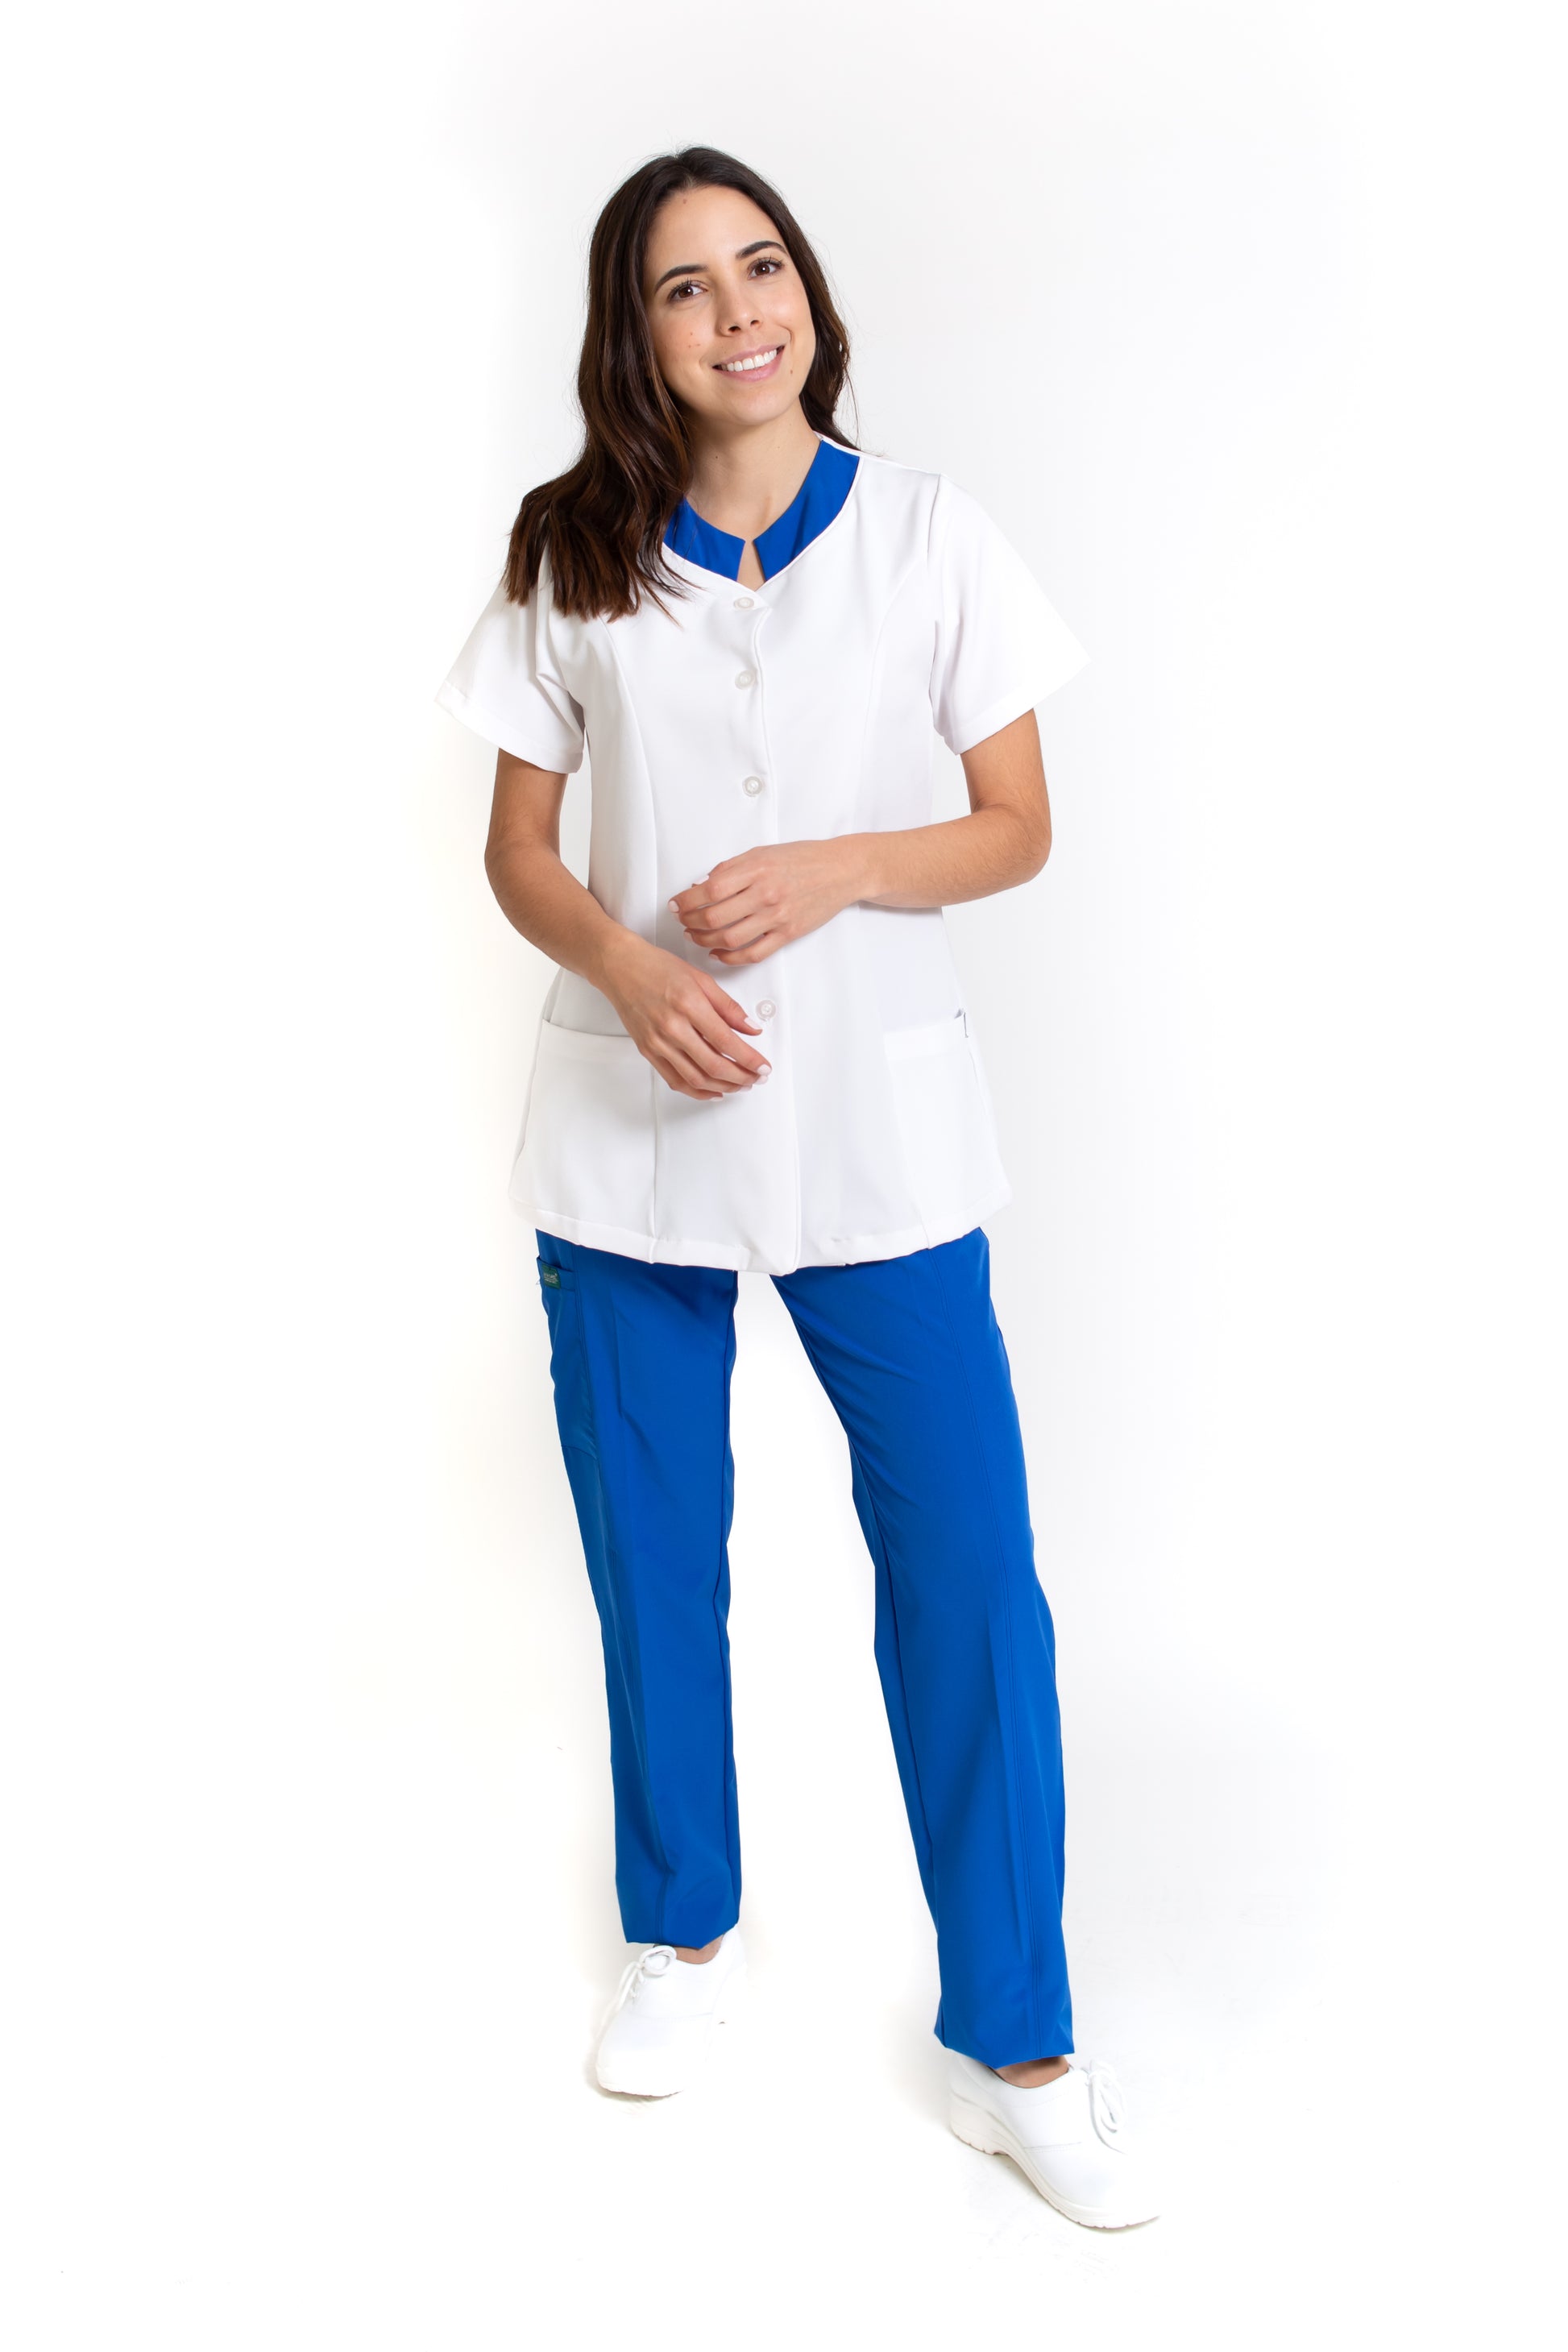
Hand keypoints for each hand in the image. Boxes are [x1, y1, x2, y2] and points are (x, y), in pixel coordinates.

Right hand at [598, 934, 771, 1100]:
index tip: (764, 1066)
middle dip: (741, 1077)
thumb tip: (751, 1029)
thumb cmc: (657, 967)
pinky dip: (697, 1090)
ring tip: (740, 1085)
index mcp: (689, 1005)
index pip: (727, 1041)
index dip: (749, 1059)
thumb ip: (729, 1007)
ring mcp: (657, 1042)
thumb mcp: (701, 979)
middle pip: (713, 1065)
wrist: (619, 967)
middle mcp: (672, 1027)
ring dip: (723, 1087)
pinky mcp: (647, 1051)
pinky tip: (714, 1091)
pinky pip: (675, 1080)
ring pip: (696, 1078)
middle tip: (756, 1078)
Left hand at [669, 839, 865, 965]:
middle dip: (691, 922)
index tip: (675, 904)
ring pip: (730, 938)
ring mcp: (777, 916)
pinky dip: (730, 958)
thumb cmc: (803, 858)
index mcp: (757, 869)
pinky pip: (753, 954)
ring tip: (696, 936)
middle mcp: (766, 893)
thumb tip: (701, 885)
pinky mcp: (788, 934)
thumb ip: (732, 868)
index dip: (686, 900)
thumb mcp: (763, 852)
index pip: (710, 889)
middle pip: (715, 917)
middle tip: (682, 921)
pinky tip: (718, 953)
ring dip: (706, 940)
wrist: (841, 870)